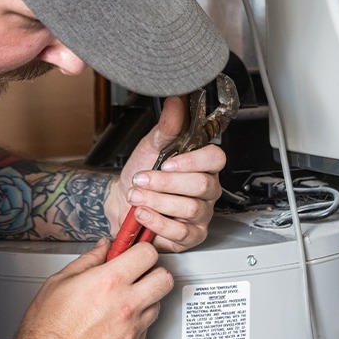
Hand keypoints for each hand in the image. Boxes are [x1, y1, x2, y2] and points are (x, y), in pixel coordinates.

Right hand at [0, 239, 172, 338]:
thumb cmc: (46, 330)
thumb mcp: (59, 282)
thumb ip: (88, 260)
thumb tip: (103, 247)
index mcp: (108, 281)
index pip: (148, 253)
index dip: (142, 250)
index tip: (136, 252)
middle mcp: (126, 303)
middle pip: (165, 277)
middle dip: (154, 272)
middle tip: (139, 274)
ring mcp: (133, 327)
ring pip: (159, 302)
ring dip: (147, 297)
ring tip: (126, 298)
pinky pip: (148, 325)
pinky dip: (138, 319)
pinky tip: (120, 319)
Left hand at [109, 95, 224, 252]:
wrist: (122, 200)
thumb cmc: (141, 172)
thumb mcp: (151, 146)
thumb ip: (167, 127)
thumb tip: (175, 102)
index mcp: (203, 165)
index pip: (216, 159)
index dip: (194, 161)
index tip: (168, 162)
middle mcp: (207, 190)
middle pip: (201, 186)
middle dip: (165, 183)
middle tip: (141, 179)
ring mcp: (201, 214)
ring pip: (189, 209)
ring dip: (157, 201)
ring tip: (136, 195)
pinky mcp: (191, 236)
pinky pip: (180, 232)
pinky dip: (157, 222)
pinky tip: (142, 214)